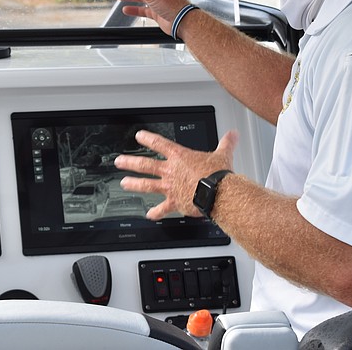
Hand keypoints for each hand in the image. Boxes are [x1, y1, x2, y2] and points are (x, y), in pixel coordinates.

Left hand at [114, 129, 237, 219]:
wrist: (218, 193)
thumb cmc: (218, 175)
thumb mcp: (222, 154)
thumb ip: (226, 143)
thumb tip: (232, 135)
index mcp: (180, 157)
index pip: (160, 144)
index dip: (148, 139)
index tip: (139, 136)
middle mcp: (171, 171)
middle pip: (145, 165)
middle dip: (130, 162)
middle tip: (119, 161)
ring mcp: (170, 187)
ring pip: (146, 185)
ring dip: (134, 184)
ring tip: (124, 183)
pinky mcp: (174, 202)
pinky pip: (162, 209)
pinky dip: (156, 213)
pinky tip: (149, 215)